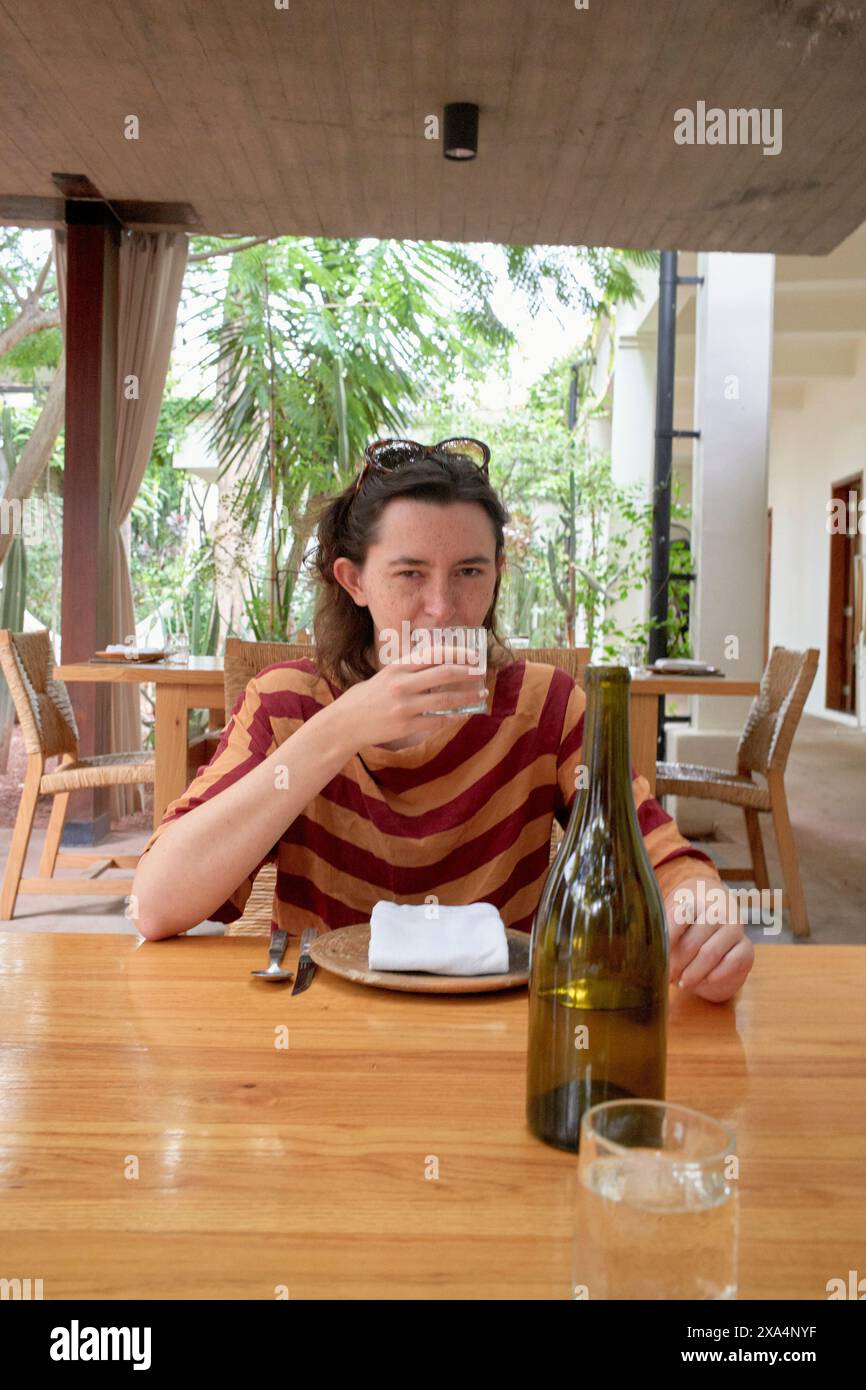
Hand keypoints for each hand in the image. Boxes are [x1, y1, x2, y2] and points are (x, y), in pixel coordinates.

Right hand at [323, 652, 487, 752]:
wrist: (344, 723)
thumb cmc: (366, 698)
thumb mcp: (385, 676)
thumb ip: (408, 671)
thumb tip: (438, 665)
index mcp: (397, 667)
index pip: (434, 654)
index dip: (457, 653)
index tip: (473, 655)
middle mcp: (402, 683)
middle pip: (445, 672)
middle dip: (468, 672)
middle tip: (482, 673)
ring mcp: (404, 705)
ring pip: (446, 698)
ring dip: (467, 695)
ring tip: (481, 694)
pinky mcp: (406, 725)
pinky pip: (437, 719)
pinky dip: (453, 716)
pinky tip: (463, 714)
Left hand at [664, 876, 754, 1002]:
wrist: (721, 947)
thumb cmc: (689, 939)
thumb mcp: (675, 934)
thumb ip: (662, 937)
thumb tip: (642, 955)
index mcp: (695, 903)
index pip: (679, 917)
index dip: (667, 941)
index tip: (656, 958)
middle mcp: (717, 912)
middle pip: (693, 940)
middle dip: (678, 963)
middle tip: (668, 977)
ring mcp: (735, 928)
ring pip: (711, 952)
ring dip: (694, 972)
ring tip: (682, 984)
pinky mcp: (747, 948)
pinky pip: (732, 961)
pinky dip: (716, 974)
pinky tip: (705, 981)